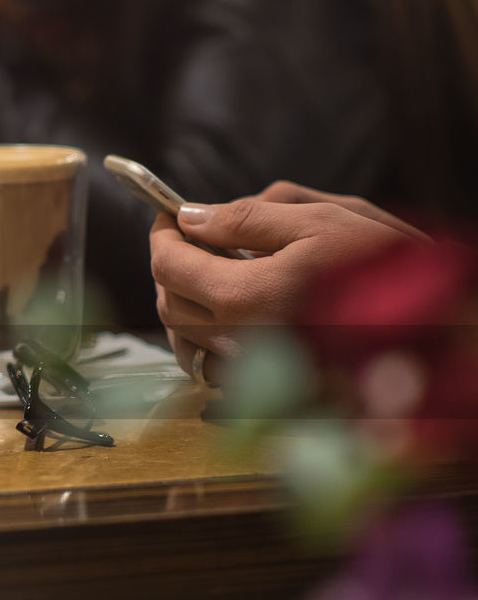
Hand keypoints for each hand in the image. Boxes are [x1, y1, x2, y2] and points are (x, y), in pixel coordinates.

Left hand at [149, 183, 428, 383]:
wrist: (438, 327)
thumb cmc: (385, 266)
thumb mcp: (320, 220)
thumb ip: (246, 218)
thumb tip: (191, 217)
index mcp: (245, 296)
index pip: (169, 265)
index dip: (161, 234)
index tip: (167, 214)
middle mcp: (239, 339)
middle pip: (169, 303)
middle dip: (169, 267)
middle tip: (190, 237)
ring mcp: (252, 368)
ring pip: (186, 336)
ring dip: (184, 300)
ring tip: (211, 268)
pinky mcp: (269, 385)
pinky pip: (213, 361)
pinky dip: (206, 333)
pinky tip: (233, 306)